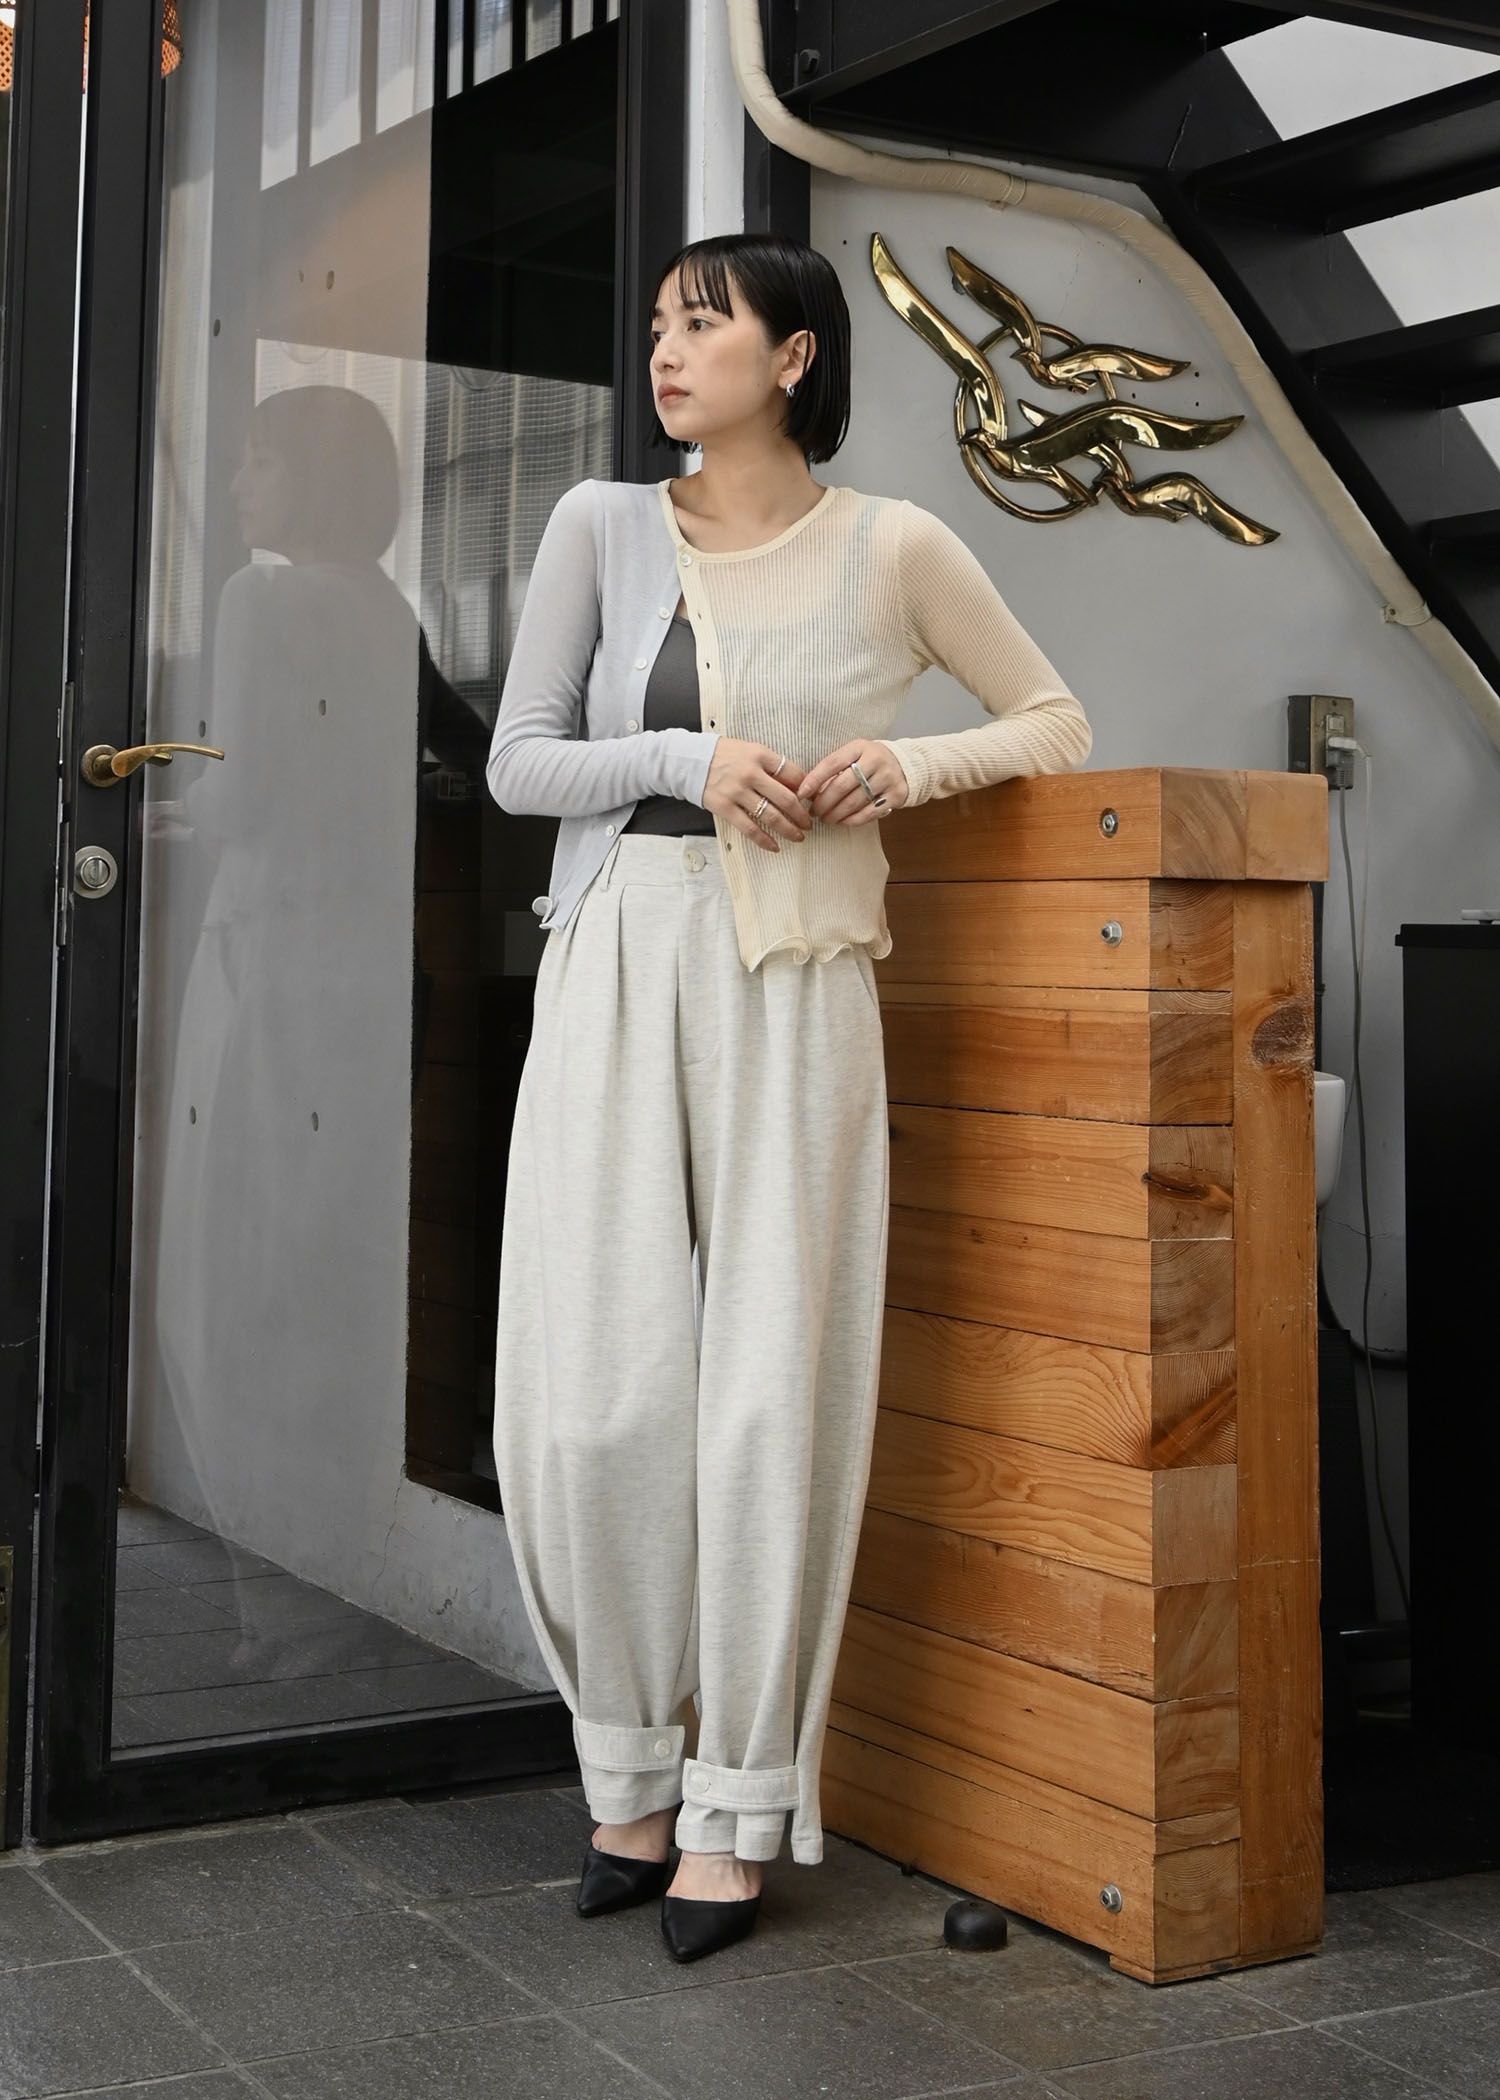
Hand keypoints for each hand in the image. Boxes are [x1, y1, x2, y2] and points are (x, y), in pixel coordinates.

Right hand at [701, 738, 814, 852]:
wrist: (690, 760)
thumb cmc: (724, 755)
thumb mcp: (750, 750)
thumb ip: (771, 765)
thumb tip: (797, 786)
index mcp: (760, 755)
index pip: (793, 773)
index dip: (805, 789)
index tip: (810, 800)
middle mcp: (751, 773)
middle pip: (786, 798)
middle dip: (802, 814)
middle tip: (809, 824)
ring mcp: (737, 792)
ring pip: (771, 816)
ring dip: (789, 829)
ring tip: (798, 836)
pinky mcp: (725, 808)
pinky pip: (749, 828)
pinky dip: (764, 840)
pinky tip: (775, 847)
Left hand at [795, 740, 909, 825]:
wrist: (905, 764)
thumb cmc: (869, 762)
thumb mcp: (854, 755)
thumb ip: (835, 770)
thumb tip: (809, 792)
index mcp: (860, 747)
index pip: (832, 763)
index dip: (814, 780)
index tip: (801, 794)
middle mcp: (875, 760)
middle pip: (842, 786)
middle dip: (823, 802)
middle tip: (814, 812)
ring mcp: (887, 778)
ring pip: (854, 802)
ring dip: (835, 814)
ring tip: (825, 818)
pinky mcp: (896, 795)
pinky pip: (869, 813)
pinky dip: (852, 820)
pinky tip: (842, 821)